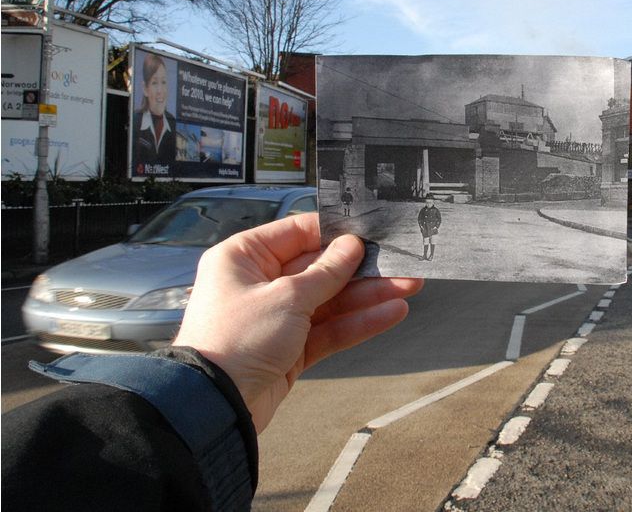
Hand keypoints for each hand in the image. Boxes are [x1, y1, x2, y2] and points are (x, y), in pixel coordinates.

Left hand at [174, 212, 422, 432]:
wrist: (215, 407)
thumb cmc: (237, 339)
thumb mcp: (287, 297)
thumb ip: (326, 272)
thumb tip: (352, 245)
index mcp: (245, 257)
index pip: (298, 233)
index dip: (336, 232)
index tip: (371, 231)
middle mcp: (260, 283)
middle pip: (320, 268)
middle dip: (362, 268)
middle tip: (401, 262)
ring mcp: (277, 317)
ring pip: (331, 300)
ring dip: (369, 295)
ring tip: (410, 287)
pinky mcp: (290, 349)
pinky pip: (329, 328)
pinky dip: (358, 322)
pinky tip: (391, 312)